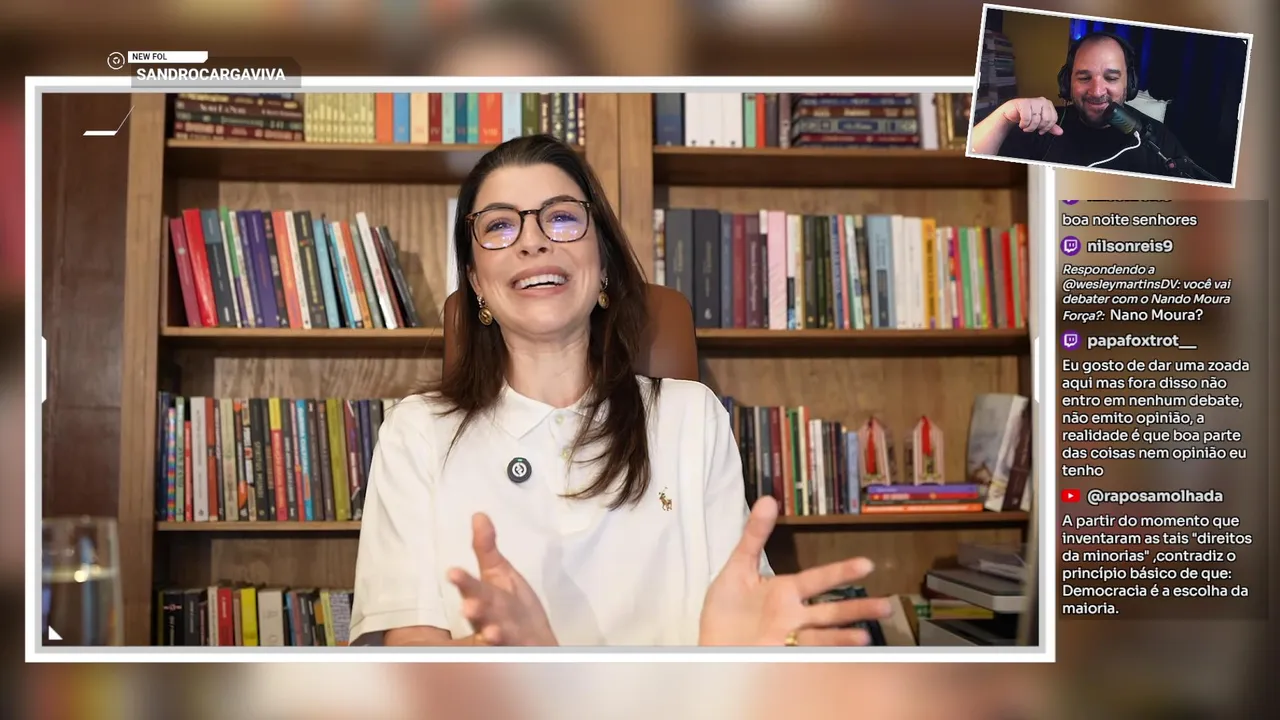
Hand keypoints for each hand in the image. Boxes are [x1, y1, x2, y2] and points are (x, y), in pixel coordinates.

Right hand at [446, 513, 557, 645]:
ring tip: (491, 633)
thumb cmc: (511, 605)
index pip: (472, 587)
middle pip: (482, 613)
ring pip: (496, 635)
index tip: (453, 572)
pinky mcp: (517, 651)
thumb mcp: (499, 573)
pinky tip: (513, 648)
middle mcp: (489, 619)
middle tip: (469, 607)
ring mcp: (503, 637)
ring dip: (492, 634)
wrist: (532, 640)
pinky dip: (511, 653)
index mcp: (484, 596)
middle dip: (476, 609)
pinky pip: (514, 652)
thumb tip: (478, 515)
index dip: (464, 581)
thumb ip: (486, 548)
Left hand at [699, 496, 891, 645]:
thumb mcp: (738, 567)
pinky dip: (822, 655)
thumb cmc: (726, 608)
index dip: (842, 572)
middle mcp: (793, 615)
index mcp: (786, 592)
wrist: (708, 643)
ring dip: (844, 637)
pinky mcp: (779, 656)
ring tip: (866, 637)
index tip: (867, 565)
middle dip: (857, 609)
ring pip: (823, 636)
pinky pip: (804, 655)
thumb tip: (767, 500)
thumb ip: (754, 536)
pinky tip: (837, 656)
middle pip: (830, 611)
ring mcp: (789, 638)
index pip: (819, 579)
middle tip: (885, 607)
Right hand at [1000, 97, 1063, 135]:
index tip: (1040, 130)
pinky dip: (1024, 124)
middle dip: (1038, 127)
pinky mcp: (1024, 103)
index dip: (1047, 127)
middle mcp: (1042, 101)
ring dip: (1029, 127)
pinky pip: (1027, 117)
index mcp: (1048, 104)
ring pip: (1036, 119)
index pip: (1053, 119)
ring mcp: (1033, 101)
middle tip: (1031, 128)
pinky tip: (1021, 124)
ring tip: (1025, 127)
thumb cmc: (1025, 115)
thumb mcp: (1040, 122)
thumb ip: (1050, 127)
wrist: (1011, 111)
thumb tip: (1060, 132)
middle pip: (1046, 119)